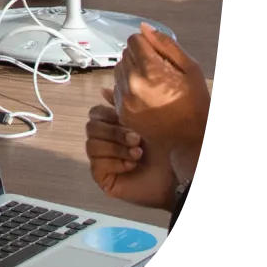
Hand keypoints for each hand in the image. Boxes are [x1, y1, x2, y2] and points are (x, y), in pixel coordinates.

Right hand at [85, 91, 175, 210]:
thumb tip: (103, 89)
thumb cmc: (164, 148)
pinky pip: (96, 164)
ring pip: (92, 145)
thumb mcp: (144, 121)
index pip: (95, 113)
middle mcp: (104, 140)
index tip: (125, 120)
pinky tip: (131, 166)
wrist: (175, 175)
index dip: (107, 115)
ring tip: (138, 155)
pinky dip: (115, 163)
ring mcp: (101, 159)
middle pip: (91, 128)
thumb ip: (123, 105)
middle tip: (137, 139)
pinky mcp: (101, 176)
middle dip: (115, 133)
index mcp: (113, 125)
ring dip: (117, 148)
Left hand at [111, 24, 209, 181]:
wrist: (188, 138)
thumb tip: (144, 28)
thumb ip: (166, 44)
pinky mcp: (120, 110)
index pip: (133, 40)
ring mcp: (124, 98)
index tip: (156, 54)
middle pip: (125, 53)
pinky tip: (143, 95)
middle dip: (138, 57)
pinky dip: (126, 87)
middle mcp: (133, 82)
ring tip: (150, 83)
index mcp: (150, 70)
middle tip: (156, 71)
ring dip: (131, 71)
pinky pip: (116, 87)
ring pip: (118, 69)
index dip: (146, 44)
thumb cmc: (193, 103)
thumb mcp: (190, 69)